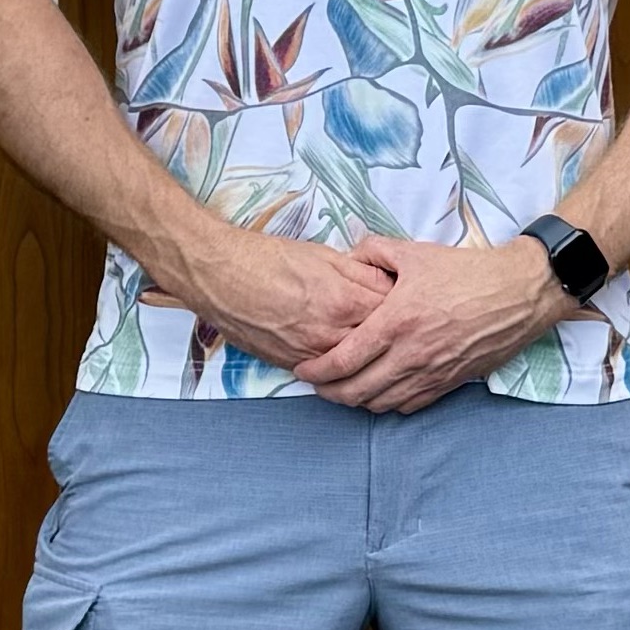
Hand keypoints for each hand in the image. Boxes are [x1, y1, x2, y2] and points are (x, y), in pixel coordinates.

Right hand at [185, 226, 398, 382]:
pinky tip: (346, 361)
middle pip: (377, 344)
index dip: (402, 308)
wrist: (221, 276)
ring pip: (353, 366)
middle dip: (390, 338)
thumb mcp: (323, 256)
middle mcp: (332, 333)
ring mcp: (312, 353)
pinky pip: (326, 374)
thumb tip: (387, 281)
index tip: (408, 305)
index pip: (391, 313)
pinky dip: (339, 368)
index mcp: (345, 301)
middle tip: (400, 332)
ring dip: (366, 359)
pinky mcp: (292, 364)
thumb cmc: (269, 259)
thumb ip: (360, 273)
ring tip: (377, 350)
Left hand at [302, 238, 565, 415]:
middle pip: (356, 391)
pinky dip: (388, 404)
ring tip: (344, 390)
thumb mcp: (414, 252)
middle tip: (317, 385)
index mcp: (395, 322)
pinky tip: (380, 393)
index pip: (343, 360)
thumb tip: (349, 256)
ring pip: (381, 404)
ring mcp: (432, 373)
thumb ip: (373, 252)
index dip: (316, 372)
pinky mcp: (450, 383)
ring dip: (356, 401)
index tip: (303, 370)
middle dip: (329, 393)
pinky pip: (410, 406)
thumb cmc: (468, 272)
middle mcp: (411, 355)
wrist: (519, 292)